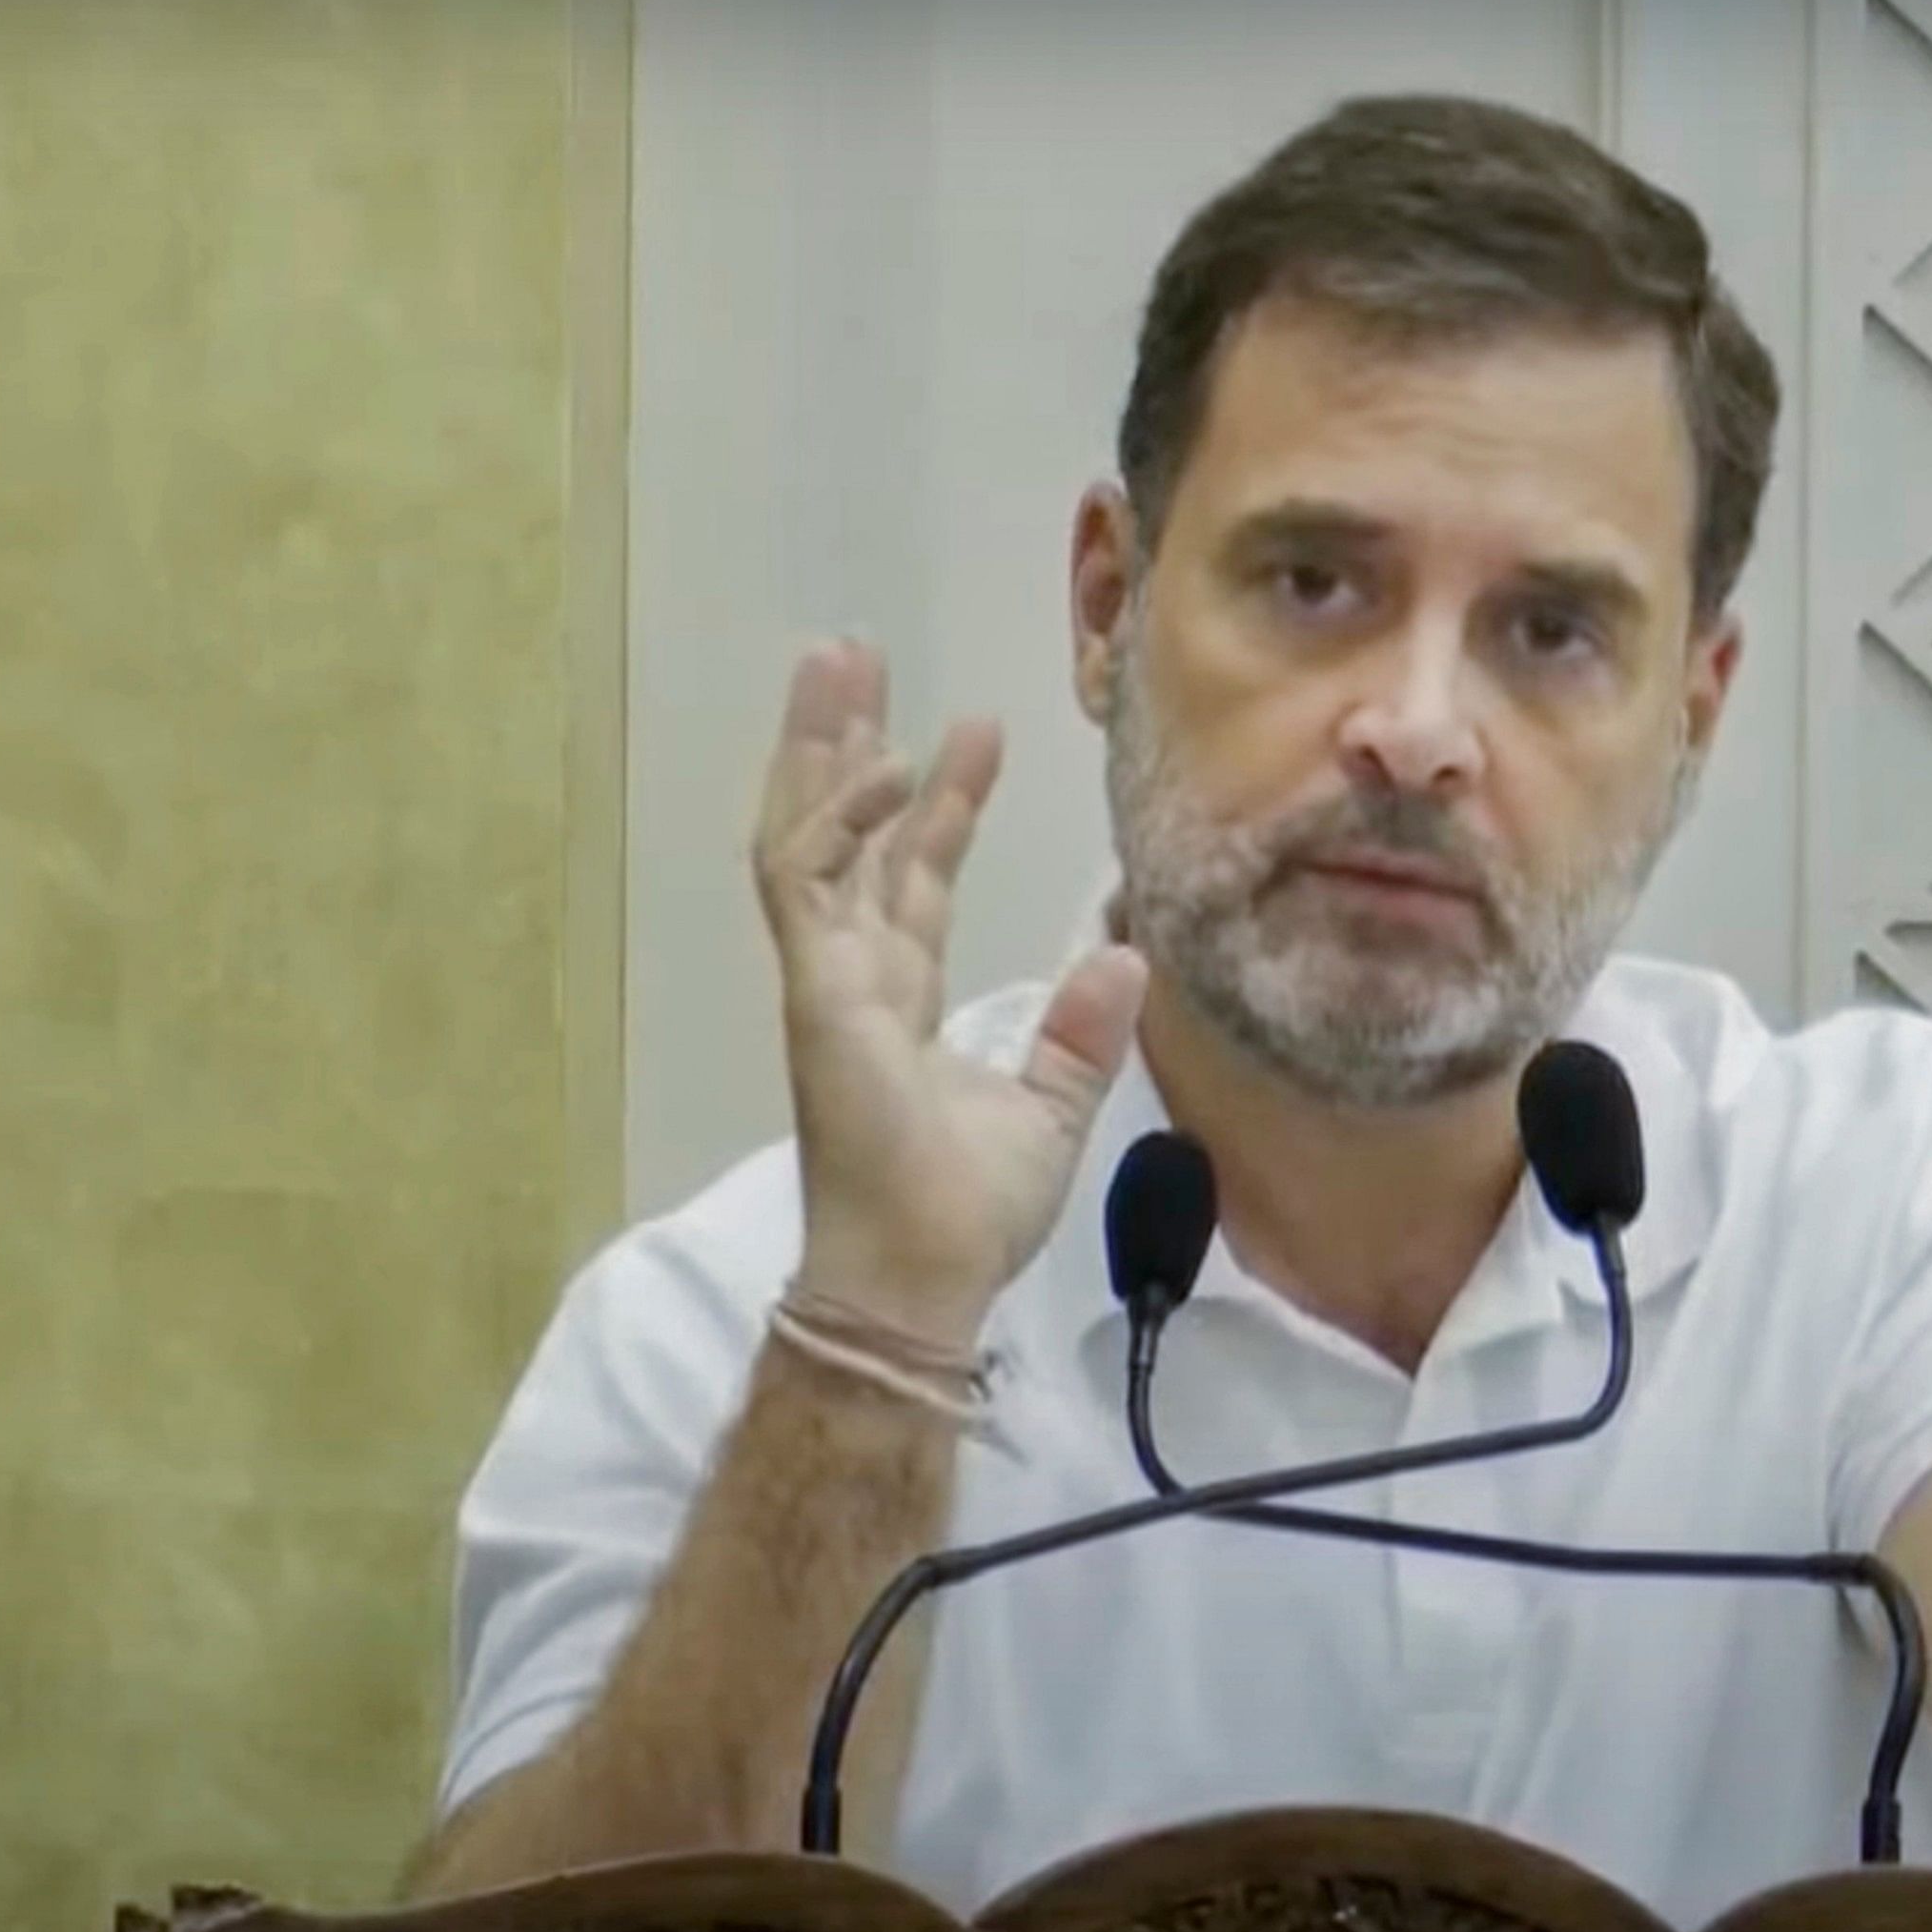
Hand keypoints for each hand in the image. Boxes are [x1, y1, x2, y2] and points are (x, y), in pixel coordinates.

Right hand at [749, 638, 1148, 1342]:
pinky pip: (810, 882)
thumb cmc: (967, 1213)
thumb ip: (1081, 1033)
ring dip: (817, 749)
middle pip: (842, 835)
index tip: (975, 731)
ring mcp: (825, 980)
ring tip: (835, 663)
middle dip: (845, 744)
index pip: (911, 881)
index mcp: (898, 1002)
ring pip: (806, 836)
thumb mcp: (1051, 1109)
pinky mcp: (816, 991)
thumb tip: (1125, 952)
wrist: (921, 1275)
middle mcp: (852, 977)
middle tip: (853, 657)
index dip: (937, 806)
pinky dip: (838, 818)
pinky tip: (879, 763)